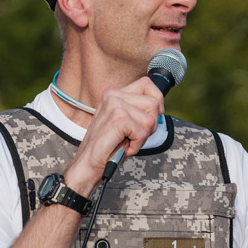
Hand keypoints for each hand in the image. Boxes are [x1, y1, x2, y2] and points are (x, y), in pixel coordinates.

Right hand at [65, 76, 162, 193]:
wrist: (88, 163)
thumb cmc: (108, 146)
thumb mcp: (125, 123)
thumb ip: (138, 110)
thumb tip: (159, 107)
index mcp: (114, 94)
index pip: (146, 83)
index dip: (157, 99)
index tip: (154, 116)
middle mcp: (113, 95)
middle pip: (154, 103)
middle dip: (151, 124)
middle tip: (133, 135)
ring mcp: (115, 105)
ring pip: (151, 119)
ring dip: (143, 136)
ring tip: (126, 141)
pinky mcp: (118, 119)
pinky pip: (143, 133)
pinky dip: (137, 145)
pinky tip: (124, 147)